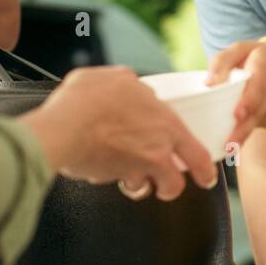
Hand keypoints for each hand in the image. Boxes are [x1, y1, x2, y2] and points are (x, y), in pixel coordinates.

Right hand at [18, 66, 215, 200]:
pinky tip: (102, 166)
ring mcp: (134, 169)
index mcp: (165, 124)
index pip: (196, 153)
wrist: (61, 130)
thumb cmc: (86, 101)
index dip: (204, 168)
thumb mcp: (115, 78)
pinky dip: (110, 177)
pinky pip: (115, 181)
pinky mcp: (111, 179)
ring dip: (139, 182)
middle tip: (175, 186)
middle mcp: (156, 151)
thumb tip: (133, 88)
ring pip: (145, 186)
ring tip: (129, 173)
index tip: (205, 174)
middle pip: (177, 181)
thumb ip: (131, 85)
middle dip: (177, 186)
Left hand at [205, 41, 265, 148]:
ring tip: (229, 147)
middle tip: (231, 141)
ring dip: (244, 135)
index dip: (250, 100)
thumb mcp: (239, 50)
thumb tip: (208, 83)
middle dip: (245, 126)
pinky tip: (233, 145)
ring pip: (260, 120)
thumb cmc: (253, 58)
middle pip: (259, 108)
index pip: (259, 82)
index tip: (238, 115)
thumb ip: (221, 62)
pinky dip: (246, 135)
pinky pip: (260, 125)